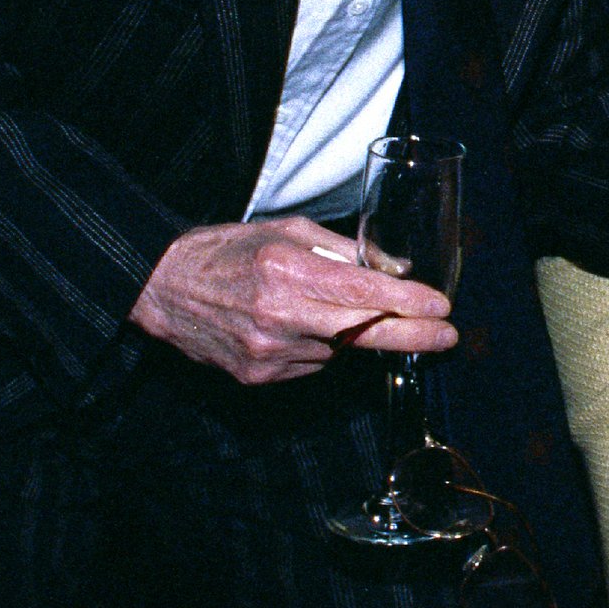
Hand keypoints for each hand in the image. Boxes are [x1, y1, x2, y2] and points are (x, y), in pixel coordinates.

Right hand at [130, 217, 454, 385]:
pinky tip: (297, 326)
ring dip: (350, 333)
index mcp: (287, 271)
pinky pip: (311, 364)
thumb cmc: (228, 250)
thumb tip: (394, 270)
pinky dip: (319, 346)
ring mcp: (267, 352)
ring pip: (338, 350)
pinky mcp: (258, 376)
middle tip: (446, 335)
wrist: (162, 287)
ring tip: (320, 307)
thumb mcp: (288, 231)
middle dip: (411, 335)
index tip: (440, 306)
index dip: (406, 302)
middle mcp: (279, 315)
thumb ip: (344, 251)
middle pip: (362, 332)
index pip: (362, 293)